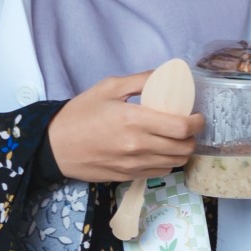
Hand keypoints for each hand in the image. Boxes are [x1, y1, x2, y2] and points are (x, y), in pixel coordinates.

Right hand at [47, 73, 202, 183]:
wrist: (53, 145)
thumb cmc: (79, 114)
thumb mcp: (108, 88)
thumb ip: (140, 80)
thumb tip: (167, 74)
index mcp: (133, 120)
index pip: (180, 127)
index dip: (197, 122)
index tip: (197, 116)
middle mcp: (136, 145)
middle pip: (183, 148)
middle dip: (192, 137)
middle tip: (188, 127)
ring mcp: (132, 164)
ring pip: (175, 163)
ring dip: (181, 151)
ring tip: (176, 139)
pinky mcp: (127, 176)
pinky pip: (159, 172)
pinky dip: (166, 162)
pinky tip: (160, 151)